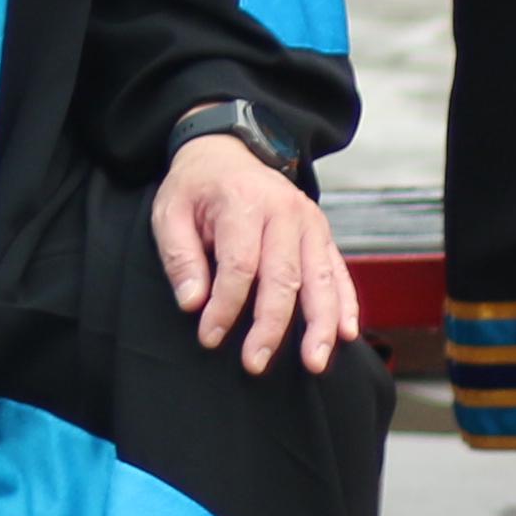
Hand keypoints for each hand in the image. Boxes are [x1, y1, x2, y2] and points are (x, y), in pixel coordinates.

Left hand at [154, 135, 359, 375]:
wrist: (227, 152)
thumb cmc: (196, 187)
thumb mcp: (170, 212)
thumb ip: (180, 257)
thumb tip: (193, 303)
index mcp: (244, 202)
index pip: (239, 265)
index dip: (225, 306)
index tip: (209, 337)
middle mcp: (285, 211)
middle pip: (284, 277)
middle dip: (271, 325)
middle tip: (256, 363)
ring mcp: (310, 222)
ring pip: (321, 279)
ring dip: (319, 324)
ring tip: (314, 362)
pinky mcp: (322, 234)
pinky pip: (338, 272)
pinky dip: (344, 304)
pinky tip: (346, 333)